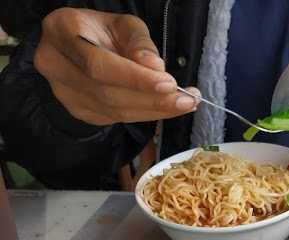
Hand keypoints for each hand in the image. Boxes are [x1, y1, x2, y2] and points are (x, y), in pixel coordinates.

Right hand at [34, 8, 199, 124]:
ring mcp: (65, 93)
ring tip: (185, 104)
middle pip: (107, 92)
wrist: (79, 47)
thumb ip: (139, 42)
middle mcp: (55, 65)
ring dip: (154, 110)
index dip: (134, 78)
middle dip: (152, 99)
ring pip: (113, 110)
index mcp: (62, 32)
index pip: (99, 64)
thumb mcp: (122, 24)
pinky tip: (166, 108)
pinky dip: (145, 114)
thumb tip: (155, 67)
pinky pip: (116, 118)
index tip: (169, 83)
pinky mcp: (79, 111)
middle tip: (186, 99)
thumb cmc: (102, 32)